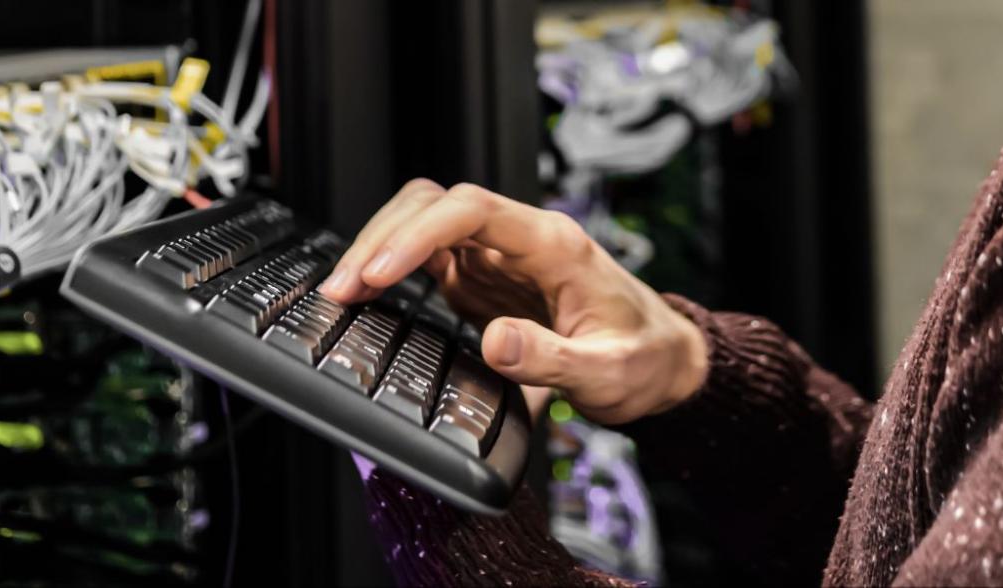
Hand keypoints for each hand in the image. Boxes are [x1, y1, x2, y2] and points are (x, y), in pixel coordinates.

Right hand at [319, 180, 708, 424]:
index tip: (379, 272)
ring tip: (341, 292)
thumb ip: (553, 360)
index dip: (417, 234)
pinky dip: (390, 270)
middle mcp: (520, 240)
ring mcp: (498, 257)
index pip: (471, 210)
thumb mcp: (608, 373)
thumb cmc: (644, 361)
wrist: (662, 362)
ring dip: (378, 249)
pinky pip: (427, 257)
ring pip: (423, 223)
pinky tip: (365, 296)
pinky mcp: (483, 280)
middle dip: (382, 238)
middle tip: (342, 289)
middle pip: (435, 205)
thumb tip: (496, 343)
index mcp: (553, 245)